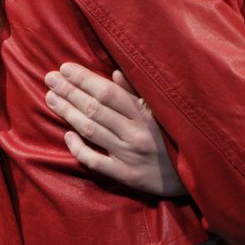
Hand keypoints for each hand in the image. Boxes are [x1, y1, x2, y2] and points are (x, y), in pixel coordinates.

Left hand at [45, 63, 184, 196]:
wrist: (194, 175)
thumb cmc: (174, 137)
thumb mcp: (162, 111)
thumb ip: (138, 93)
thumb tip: (114, 73)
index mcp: (145, 114)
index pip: (108, 92)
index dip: (84, 79)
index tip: (65, 68)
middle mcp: (135, 133)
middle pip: (94, 109)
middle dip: (69, 91)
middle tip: (50, 78)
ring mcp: (129, 155)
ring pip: (91, 131)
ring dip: (68, 112)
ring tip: (51, 98)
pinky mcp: (126, 176)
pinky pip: (95, 161)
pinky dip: (78, 148)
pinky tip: (66, 135)